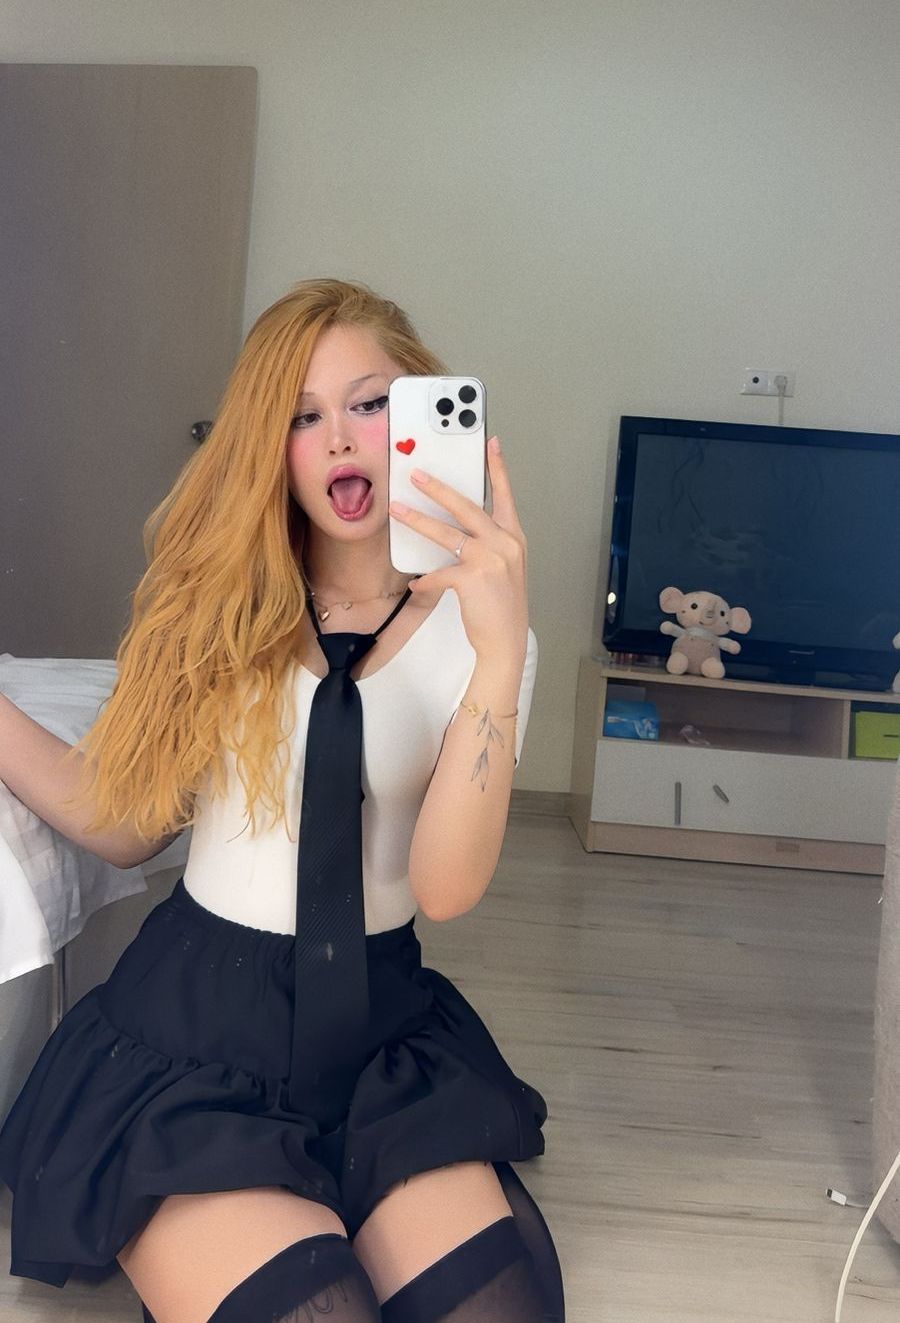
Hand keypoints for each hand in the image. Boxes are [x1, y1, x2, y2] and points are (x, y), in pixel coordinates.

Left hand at [388, 435, 527, 666]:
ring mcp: (491, 560)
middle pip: (468, 507)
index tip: (490, 442)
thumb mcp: (503, 569)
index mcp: (513, 538)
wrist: (506, 640)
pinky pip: (439, 573)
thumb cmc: (501, 606)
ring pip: (447, 534)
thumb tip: (455, 531)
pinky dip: (426, 579)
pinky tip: (417, 584)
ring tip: (397, 510)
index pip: (504, 495)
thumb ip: (486, 545)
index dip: (497, 468)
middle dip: (439, 489)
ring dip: (418, 521)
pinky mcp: (473, 579)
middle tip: (417, 475)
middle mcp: (505, 544)